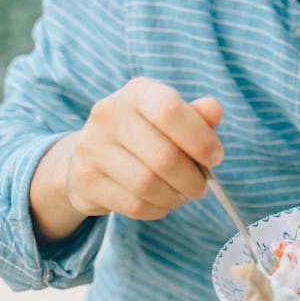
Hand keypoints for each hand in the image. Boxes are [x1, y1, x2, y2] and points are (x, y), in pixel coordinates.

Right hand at [64, 78, 222, 221]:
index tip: (215, 157)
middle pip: (163, 156)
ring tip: (182, 194)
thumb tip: (214, 110)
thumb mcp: (170, 117)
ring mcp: (92, 147)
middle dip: (192, 178)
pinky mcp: (85, 180)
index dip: (199, 138)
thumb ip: (196, 115)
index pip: (170, 110)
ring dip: (175, 196)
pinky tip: (161, 202)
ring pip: (148, 185)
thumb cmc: (144, 134)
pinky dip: (157, 209)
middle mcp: (109, 113)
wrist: (89, 156)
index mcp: (137, 91)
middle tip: (202, 186)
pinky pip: (133, 205)